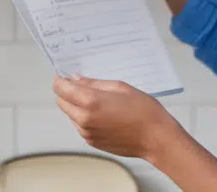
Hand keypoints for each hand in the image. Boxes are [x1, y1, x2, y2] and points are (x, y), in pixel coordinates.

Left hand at [53, 75, 182, 160]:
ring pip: (70, 114)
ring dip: (75, 105)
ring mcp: (86, 133)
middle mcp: (84, 119)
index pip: (61, 89)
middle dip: (66, 92)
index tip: (64, 75)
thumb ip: (94, 83)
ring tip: (98, 100)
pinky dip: (84, 117)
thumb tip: (76, 79)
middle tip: (81, 85)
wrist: (156, 138)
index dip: (60, 80)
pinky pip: (80, 126)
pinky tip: (103, 113)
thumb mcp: (120, 87)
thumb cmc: (143, 110)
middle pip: (61, 102)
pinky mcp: (92, 142)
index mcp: (90, 102)